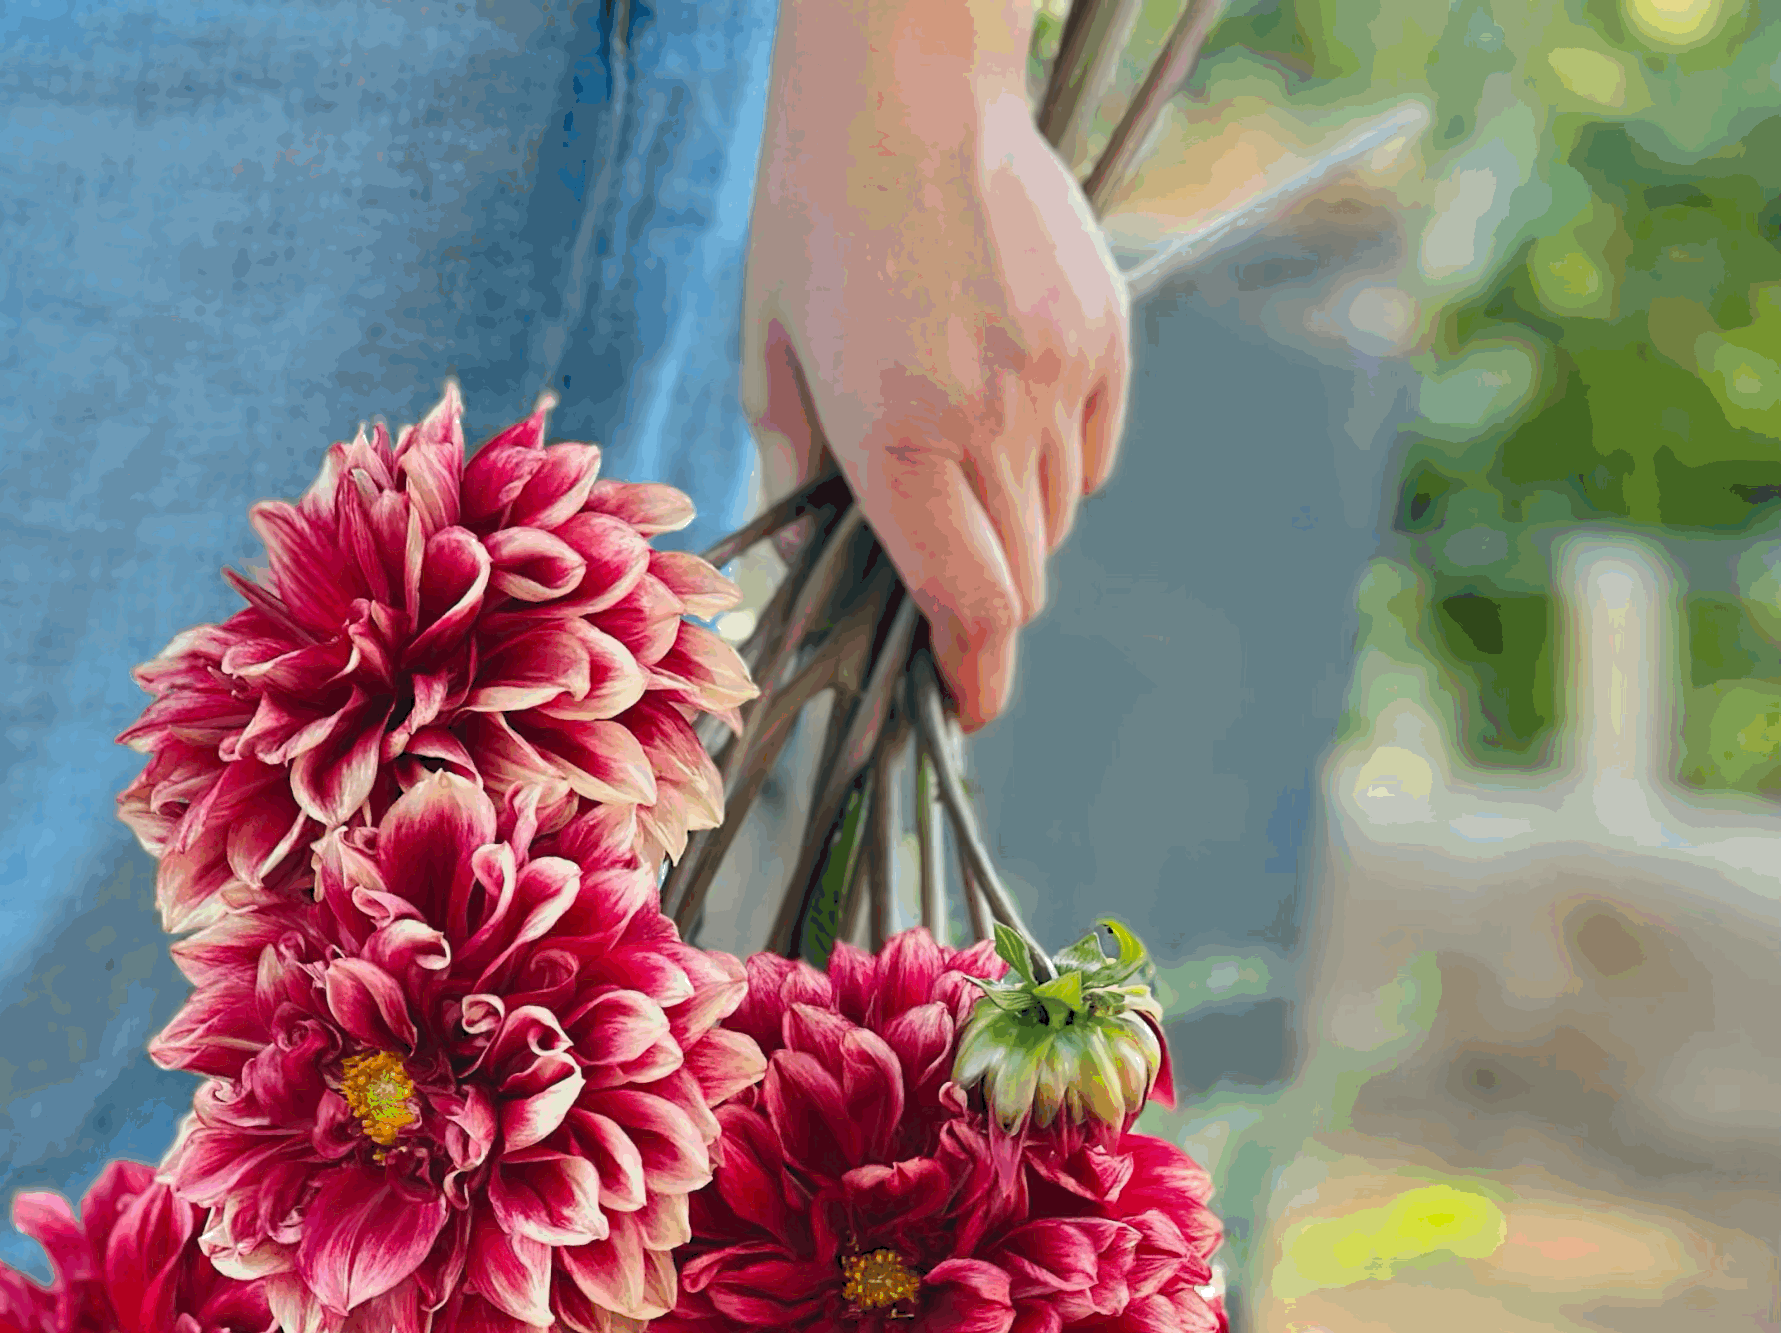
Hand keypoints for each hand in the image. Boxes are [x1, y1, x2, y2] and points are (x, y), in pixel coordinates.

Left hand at [744, 0, 1131, 728]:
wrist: (905, 81)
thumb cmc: (811, 220)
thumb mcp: (769, 362)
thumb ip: (799, 487)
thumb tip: (820, 587)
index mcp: (897, 441)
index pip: (968, 607)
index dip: (971, 678)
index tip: (965, 711)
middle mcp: (991, 420)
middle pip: (1020, 581)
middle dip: (983, 610)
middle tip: (941, 595)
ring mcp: (1058, 374)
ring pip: (1058, 521)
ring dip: (1015, 530)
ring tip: (959, 466)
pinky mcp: (1102, 331)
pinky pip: (1094, 450)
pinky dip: (1057, 464)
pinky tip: (1005, 411)